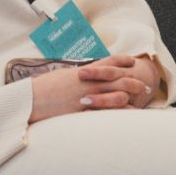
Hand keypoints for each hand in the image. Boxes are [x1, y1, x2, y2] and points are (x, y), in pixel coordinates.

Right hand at [28, 55, 157, 122]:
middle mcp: (88, 82)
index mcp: (83, 72)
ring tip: (143, 99)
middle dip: (134, 81)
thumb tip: (82, 75)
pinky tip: (131, 114)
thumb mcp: (62, 77)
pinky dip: (122, 112)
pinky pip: (108, 112)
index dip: (122, 60)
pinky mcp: (85, 111)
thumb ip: (75, 76)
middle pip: (119, 78)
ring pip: (118, 93)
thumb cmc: (43, 88)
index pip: (108, 62)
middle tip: (144, 86)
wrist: (31, 99)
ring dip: (133, 95)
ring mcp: (88, 96)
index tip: (133, 60)